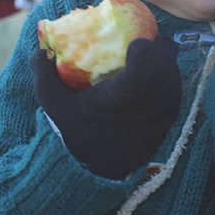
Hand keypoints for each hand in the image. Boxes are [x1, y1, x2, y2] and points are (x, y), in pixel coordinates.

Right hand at [30, 35, 181, 179]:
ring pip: (174, 75)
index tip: (134, 43)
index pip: (144, 68)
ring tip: (148, 56)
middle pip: (166, 64)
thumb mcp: (53, 105)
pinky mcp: (168, 123)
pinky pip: (175, 91)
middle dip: (157, 47)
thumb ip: (44, 74)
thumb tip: (39, 48)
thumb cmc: (73, 135)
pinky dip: (168, 78)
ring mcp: (161, 115)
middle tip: (142, 42)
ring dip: (164, 61)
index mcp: (121, 100)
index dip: (144, 49)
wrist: (92, 173)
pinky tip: (152, 76)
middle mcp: (147, 107)